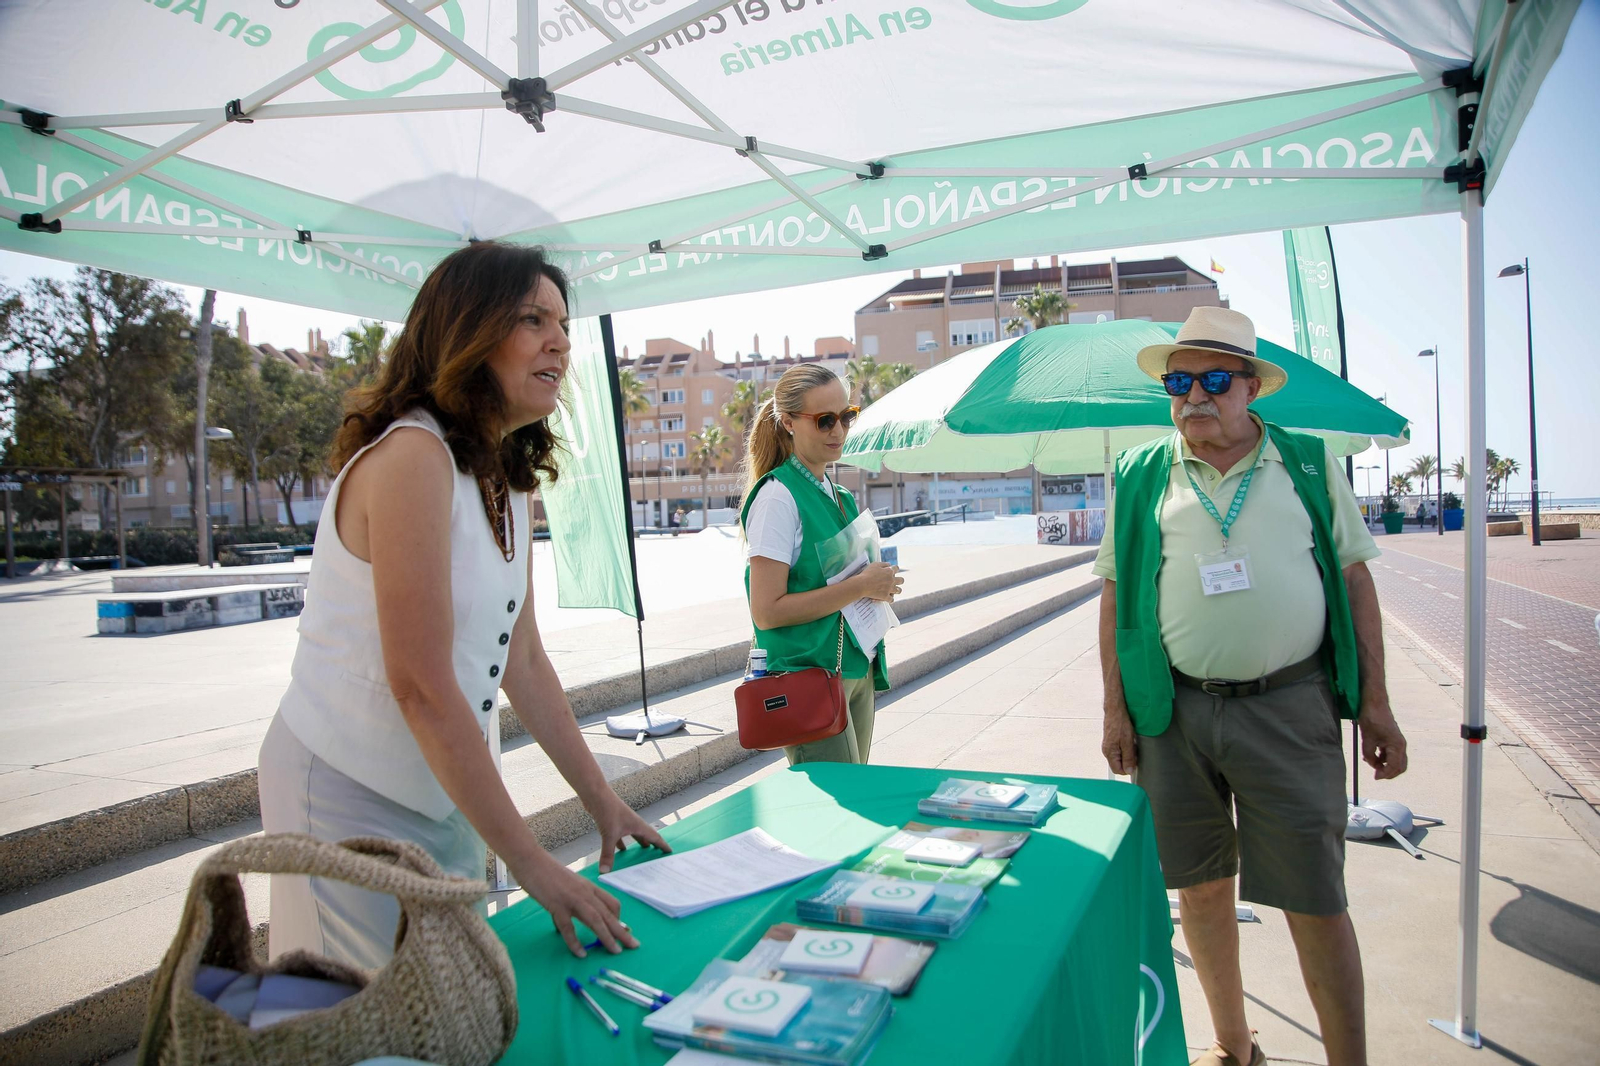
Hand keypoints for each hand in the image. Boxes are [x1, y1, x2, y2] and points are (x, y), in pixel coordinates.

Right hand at [509, 850, 637, 957]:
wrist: (530, 858)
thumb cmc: (546, 871)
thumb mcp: (568, 883)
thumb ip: (575, 896)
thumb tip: (574, 913)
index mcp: (589, 886)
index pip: (611, 903)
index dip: (619, 918)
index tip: (624, 930)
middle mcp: (585, 893)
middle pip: (608, 914)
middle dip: (622, 931)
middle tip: (633, 945)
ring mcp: (571, 898)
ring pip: (595, 920)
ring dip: (607, 937)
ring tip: (615, 951)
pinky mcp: (556, 904)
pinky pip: (568, 927)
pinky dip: (575, 942)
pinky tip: (581, 953)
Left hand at [591, 792, 671, 873]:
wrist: (596, 795)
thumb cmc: (608, 810)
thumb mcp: (609, 835)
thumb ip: (608, 854)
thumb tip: (606, 871)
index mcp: (638, 825)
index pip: (654, 837)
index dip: (662, 845)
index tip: (669, 851)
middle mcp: (632, 823)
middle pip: (646, 836)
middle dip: (652, 844)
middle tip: (658, 853)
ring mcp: (622, 822)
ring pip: (633, 835)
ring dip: (638, 843)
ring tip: (641, 851)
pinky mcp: (613, 822)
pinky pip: (620, 835)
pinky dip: (621, 843)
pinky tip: (619, 849)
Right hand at [856, 562, 902, 601]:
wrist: (862, 584)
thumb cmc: (867, 573)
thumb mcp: (875, 564)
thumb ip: (884, 564)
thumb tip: (889, 564)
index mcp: (889, 571)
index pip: (896, 568)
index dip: (895, 569)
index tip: (892, 570)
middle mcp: (891, 580)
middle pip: (901, 580)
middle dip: (899, 580)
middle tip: (894, 581)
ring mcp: (889, 589)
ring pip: (899, 590)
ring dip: (896, 590)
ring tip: (892, 590)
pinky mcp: (885, 596)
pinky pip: (891, 599)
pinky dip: (890, 599)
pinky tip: (888, 599)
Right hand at [1101, 702, 1137, 775]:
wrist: (1115, 710)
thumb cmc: (1120, 723)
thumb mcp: (1128, 742)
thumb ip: (1128, 758)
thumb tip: (1129, 771)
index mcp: (1110, 753)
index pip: (1118, 771)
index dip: (1128, 768)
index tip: (1135, 761)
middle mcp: (1107, 751)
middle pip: (1119, 764)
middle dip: (1129, 760)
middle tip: (1134, 750)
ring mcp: (1109, 746)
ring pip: (1120, 757)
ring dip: (1128, 753)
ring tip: (1132, 743)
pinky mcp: (1111, 741)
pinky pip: (1120, 750)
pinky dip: (1126, 747)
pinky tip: (1129, 740)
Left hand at [1359, 702, 1407, 779]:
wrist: (1374, 703)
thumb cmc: (1371, 718)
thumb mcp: (1367, 739)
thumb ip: (1369, 755)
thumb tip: (1372, 765)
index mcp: (1397, 745)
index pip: (1394, 766)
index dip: (1385, 774)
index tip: (1375, 777)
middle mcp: (1401, 745)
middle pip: (1400, 767)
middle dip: (1388, 772)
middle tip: (1376, 774)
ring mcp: (1398, 742)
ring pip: (1396, 761)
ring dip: (1385, 765)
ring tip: (1371, 762)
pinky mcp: (1393, 740)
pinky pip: (1392, 754)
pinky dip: (1384, 758)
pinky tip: (1372, 756)